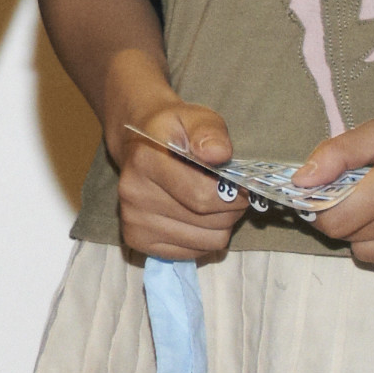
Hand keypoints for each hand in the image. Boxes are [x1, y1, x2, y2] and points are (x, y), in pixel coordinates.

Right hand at [103, 84, 242, 261]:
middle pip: (208, 222)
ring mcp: (132, 221)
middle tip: (228, 193)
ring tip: (211, 204)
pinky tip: (195, 218)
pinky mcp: (137, 241)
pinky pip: (193, 254)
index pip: (203, 196)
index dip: (234, 194)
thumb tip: (218, 153)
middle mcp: (133, 194)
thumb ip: (210, 132)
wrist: (138, 142)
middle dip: (231, 209)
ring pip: (207, 242)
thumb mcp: (196, 118)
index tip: (240, 185)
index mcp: (146, 161)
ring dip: (219, 225)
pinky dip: (204, 239)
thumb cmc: (174, 131)